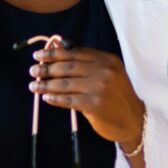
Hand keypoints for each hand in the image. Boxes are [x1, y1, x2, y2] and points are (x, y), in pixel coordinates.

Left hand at [28, 46, 144, 151]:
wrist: (134, 120)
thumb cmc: (117, 96)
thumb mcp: (109, 73)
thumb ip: (87, 62)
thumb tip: (58, 48)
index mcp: (106, 60)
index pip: (75, 53)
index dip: (54, 53)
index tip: (39, 55)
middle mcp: (104, 71)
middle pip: (67, 67)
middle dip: (47, 68)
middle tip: (33, 70)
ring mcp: (99, 88)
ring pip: (65, 84)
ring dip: (46, 85)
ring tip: (34, 85)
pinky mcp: (94, 105)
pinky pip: (68, 100)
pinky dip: (55, 99)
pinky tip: (46, 98)